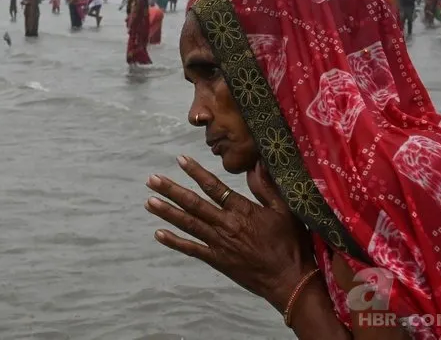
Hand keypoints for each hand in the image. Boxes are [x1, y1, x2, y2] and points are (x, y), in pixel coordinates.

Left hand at [145, 156, 315, 311]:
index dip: (195, 172)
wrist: (289, 281)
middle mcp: (226, 225)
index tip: (180, 159)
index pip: (214, 186)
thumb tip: (256, 163)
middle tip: (151, 180)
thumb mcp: (285, 210)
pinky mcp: (217, 260)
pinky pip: (191, 249)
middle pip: (193, 204)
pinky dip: (174, 242)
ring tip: (149, 201)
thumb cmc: (291, 244)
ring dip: (167, 212)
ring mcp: (219, 243)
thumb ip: (267, 187)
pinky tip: (158, 233)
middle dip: (171, 190)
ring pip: (188, 224)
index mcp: (242, 210)